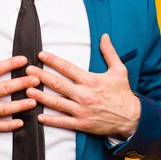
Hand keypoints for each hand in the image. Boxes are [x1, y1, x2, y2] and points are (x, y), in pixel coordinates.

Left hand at [25, 34, 140, 137]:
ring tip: (28, 90)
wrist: (132, 117)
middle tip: (28, 71)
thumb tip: (104, 36)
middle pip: (57, 83)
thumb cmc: (123, 93)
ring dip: (41, 96)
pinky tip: (39, 116)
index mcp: (90, 80)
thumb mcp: (119, 70)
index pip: (67, 67)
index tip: (41, 55)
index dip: (52, 60)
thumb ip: (109, 52)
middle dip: (41, 76)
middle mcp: (84, 94)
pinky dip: (50, 120)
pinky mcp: (82, 123)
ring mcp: (82, 110)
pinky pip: (63, 122)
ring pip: (56, 102)